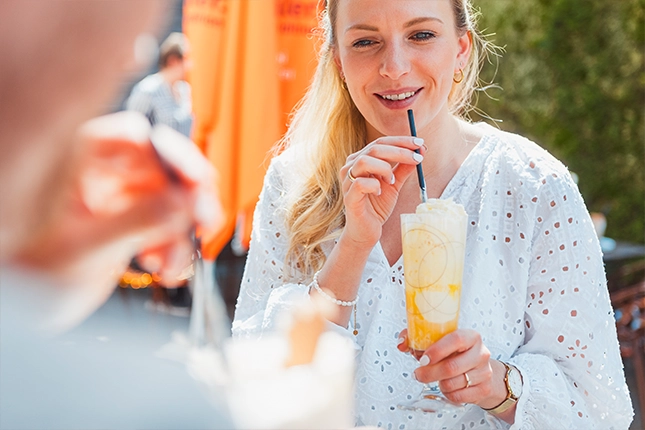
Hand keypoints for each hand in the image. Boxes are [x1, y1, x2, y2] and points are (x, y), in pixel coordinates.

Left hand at [14, 111, 223, 330]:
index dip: (173, 155)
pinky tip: (164, 267)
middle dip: (189, 198)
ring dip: (182, 233)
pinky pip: (166, 227)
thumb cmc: (27, 277)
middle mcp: (102, 175)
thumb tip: (183, 201)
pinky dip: (174, 247)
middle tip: (205, 219)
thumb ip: (137, 223)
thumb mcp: (86, 249)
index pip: (137, 138)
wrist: (23, 310)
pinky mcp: (130, 226)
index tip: (197, 180)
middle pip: (164, 169)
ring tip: (172, 263)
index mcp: (78, 162)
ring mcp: (118, 201)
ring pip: (171, 201)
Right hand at [339, 136, 423, 247]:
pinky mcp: (349, 198)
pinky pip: (360, 184)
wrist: (366, 231)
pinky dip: (374, 185)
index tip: (419, 143)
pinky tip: (380, 192)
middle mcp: (351, 167)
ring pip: (364, 161)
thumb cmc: (377, 205)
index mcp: (360, 160)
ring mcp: (348, 182)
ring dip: (385, 168)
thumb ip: (404, 168)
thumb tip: (420, 151)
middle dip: (399, 151)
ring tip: (392, 181)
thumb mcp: (394, 184)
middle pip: (374, 148)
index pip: (380, 142)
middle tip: (417, 157)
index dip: (401, 141)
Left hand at [397, 328, 507, 408]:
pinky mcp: (484, 389)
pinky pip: (458, 397)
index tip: (423, 359)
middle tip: (418, 374)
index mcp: (470, 336)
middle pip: (451, 367)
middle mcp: (481, 353)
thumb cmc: (453, 353)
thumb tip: (401, 344)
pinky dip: (447, 394)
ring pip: (453, 384)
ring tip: (436, 378)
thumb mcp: (438, 341)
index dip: (437, 350)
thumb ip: (417, 338)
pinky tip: (447, 386)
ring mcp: (485, 372)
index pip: (455, 340)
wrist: (479, 369)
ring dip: (438, 384)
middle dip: (429, 373)